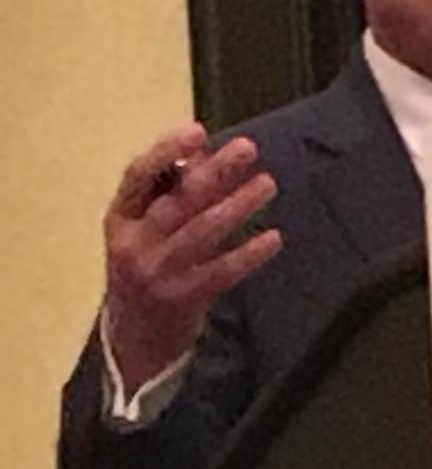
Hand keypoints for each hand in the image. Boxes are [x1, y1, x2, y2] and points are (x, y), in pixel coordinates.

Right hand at [103, 121, 282, 392]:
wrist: (137, 337)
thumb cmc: (146, 267)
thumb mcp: (143, 230)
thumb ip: (168, 192)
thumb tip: (204, 152)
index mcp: (120, 218)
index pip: (138, 175)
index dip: (166, 151)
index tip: (198, 131)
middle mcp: (136, 243)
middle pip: (178, 200)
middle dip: (215, 172)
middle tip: (249, 148)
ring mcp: (160, 273)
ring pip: (203, 232)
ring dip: (239, 205)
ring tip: (268, 184)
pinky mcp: (186, 299)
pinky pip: (223, 271)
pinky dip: (250, 254)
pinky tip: (274, 238)